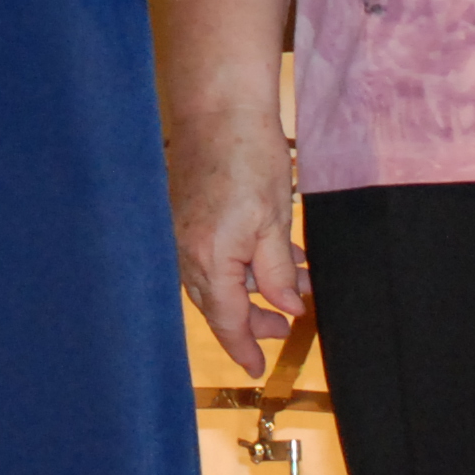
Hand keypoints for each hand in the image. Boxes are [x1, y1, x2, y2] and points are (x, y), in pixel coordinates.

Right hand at [169, 95, 309, 377]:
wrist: (219, 107)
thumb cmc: (248, 157)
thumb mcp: (275, 221)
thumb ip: (278, 272)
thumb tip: (286, 307)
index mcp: (210, 258)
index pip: (226, 320)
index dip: (244, 345)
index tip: (256, 368)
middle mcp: (187, 250)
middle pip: (218, 303)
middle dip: (252, 318)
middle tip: (285, 324)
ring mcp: (181, 230)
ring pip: (218, 276)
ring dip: (252, 286)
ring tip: (293, 281)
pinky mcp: (185, 212)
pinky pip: (212, 251)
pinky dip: (240, 260)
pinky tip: (271, 250)